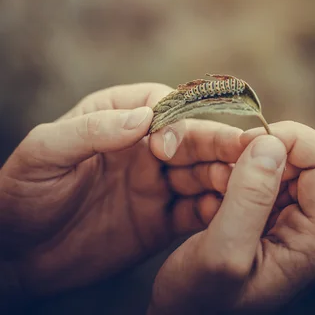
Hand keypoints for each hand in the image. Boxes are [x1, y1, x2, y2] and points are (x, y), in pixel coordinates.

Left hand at [0, 84, 244, 301]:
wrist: (17, 252)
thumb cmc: (22, 191)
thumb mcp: (45, 152)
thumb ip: (92, 130)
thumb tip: (144, 118)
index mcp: (116, 115)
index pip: (161, 103)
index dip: (174, 119)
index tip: (168, 144)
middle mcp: (142, 145)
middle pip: (191, 138)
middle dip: (218, 144)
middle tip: (249, 155)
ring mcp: (154, 182)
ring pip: (201, 173)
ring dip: (226, 177)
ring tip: (251, 187)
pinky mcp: (160, 219)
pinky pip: (194, 212)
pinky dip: (215, 212)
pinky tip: (233, 217)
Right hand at [148, 121, 314, 313]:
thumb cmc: (199, 301)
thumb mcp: (222, 253)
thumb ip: (249, 198)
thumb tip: (271, 144)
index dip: (291, 141)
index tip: (246, 145)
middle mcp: (313, 226)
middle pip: (309, 156)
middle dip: (266, 149)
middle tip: (228, 162)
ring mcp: (293, 220)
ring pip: (284, 161)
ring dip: (247, 160)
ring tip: (216, 184)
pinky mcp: (271, 216)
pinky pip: (264, 174)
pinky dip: (238, 171)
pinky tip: (215, 192)